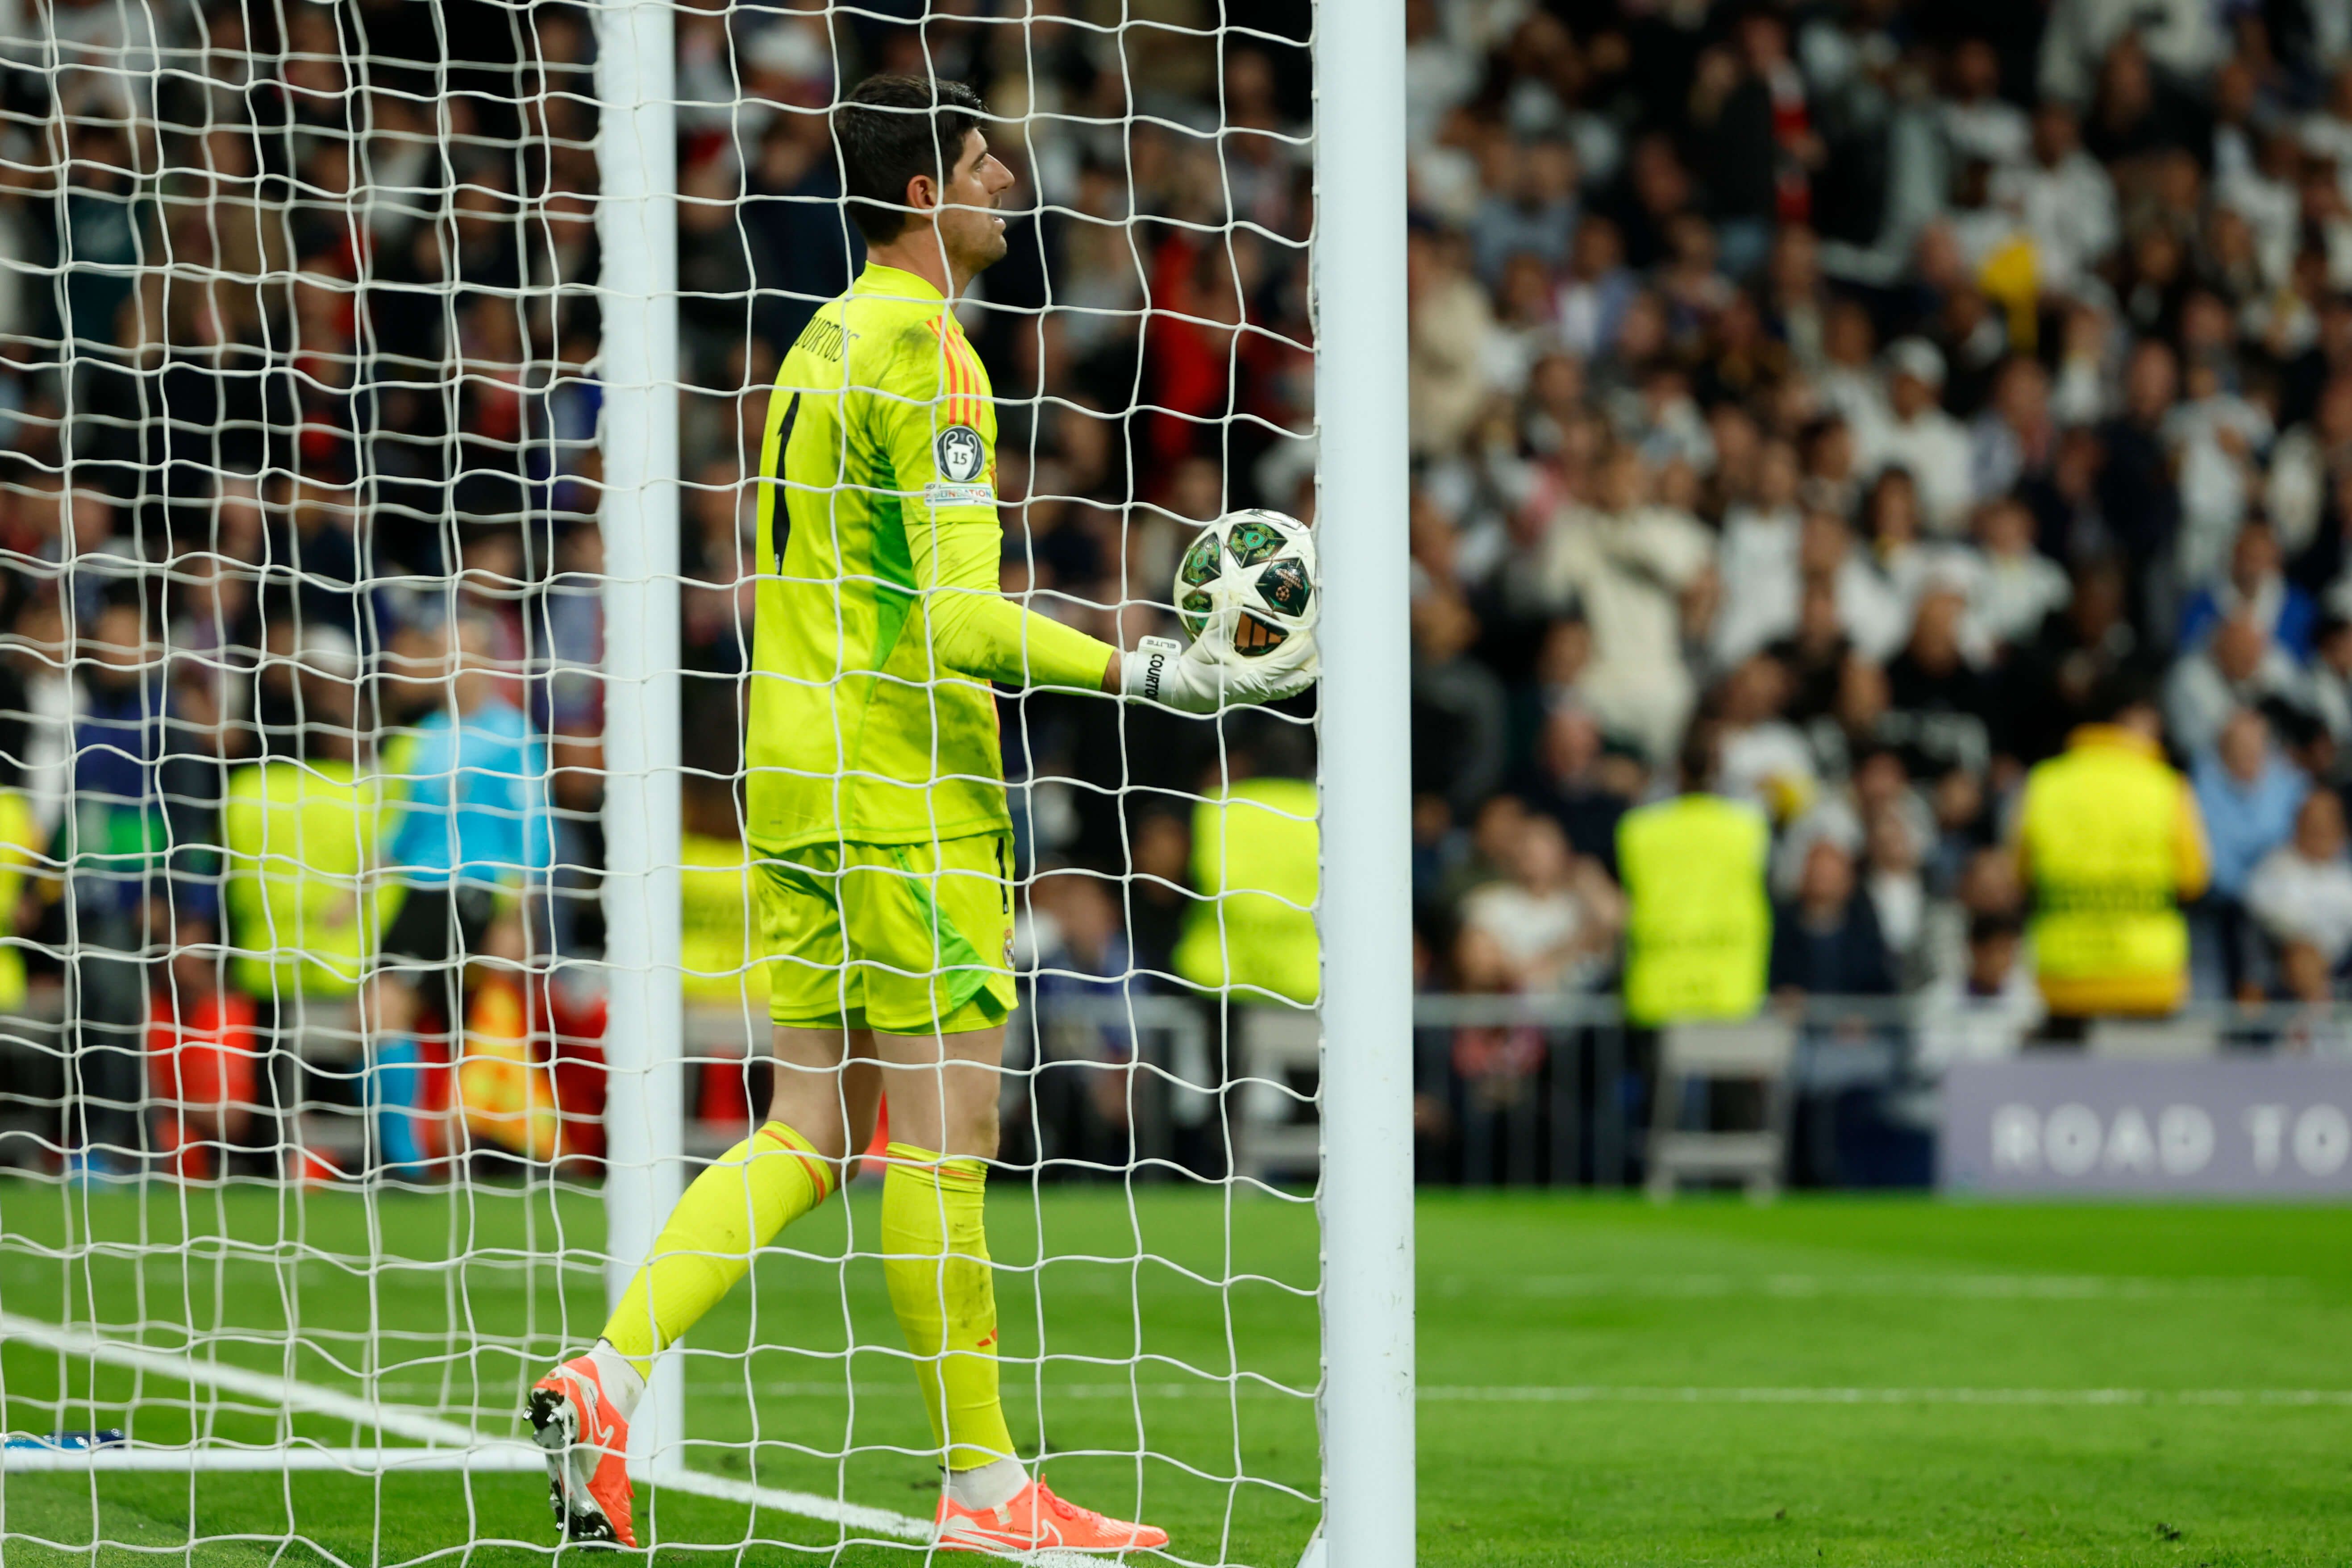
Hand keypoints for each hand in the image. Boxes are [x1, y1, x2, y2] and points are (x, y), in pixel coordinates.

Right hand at [1120, 631, 1317, 712]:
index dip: (1307, 645)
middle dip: (1315, 659)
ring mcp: (1261, 694)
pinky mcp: (1255, 694)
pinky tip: (1291, 661)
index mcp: (1257, 678)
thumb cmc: (1196, 669)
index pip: (1293, 661)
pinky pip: (1282, 685)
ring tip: (1315, 653)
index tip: (1313, 628)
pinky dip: (1291, 673)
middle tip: (1322, 639)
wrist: (1183, 692)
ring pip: (1294, 684)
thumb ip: (1221, 617)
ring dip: (1305, 669)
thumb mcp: (1209, 642)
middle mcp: (1264, 689)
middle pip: (1302, 677)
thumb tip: (1227, 590)